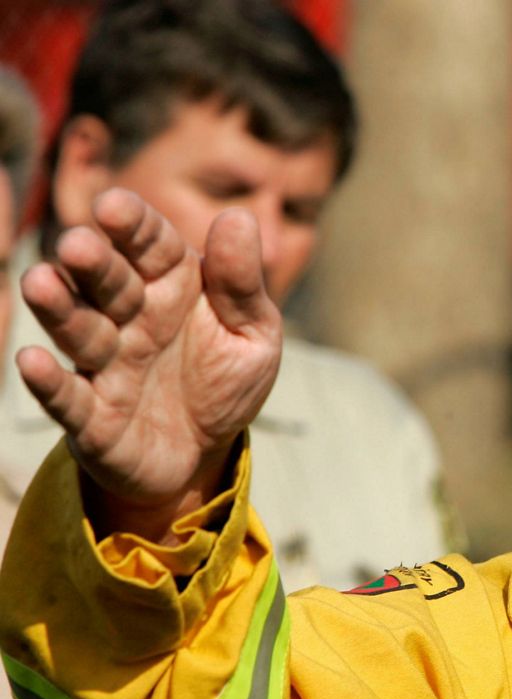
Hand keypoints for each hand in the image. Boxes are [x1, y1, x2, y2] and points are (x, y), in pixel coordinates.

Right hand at [15, 189, 281, 540]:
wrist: (206, 454)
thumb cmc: (226, 380)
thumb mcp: (254, 334)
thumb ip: (243, 284)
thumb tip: (240, 217)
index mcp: (171, 285)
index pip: (151, 245)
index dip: (133, 225)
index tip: (115, 205)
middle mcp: (130, 317)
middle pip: (108, 282)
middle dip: (91, 263)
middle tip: (78, 245)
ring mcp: (105, 365)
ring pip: (77, 330)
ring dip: (59, 309)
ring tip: (40, 282)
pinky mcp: (91, 417)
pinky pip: (67, 398)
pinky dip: (48, 382)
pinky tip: (31, 361)